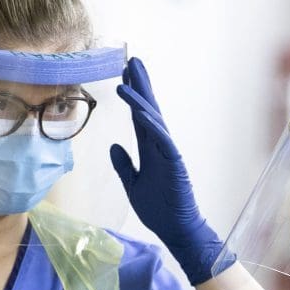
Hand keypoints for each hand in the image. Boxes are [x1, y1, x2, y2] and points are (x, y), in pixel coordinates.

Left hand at [109, 58, 231, 285]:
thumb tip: (113, 146)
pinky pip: (162, 140)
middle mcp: (160, 146)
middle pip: (148, 109)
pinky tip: (141, 111)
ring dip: (142, 98)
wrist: (176, 229)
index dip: (133, 95)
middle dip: (140, 84)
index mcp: (150, 149)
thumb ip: (123, 165)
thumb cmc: (158, 209)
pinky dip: (152, 124)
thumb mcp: (132, 184)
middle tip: (131, 60)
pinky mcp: (175, 164)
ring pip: (154, 119)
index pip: (139, 116)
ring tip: (129, 78)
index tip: (124, 74)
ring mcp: (169, 153)